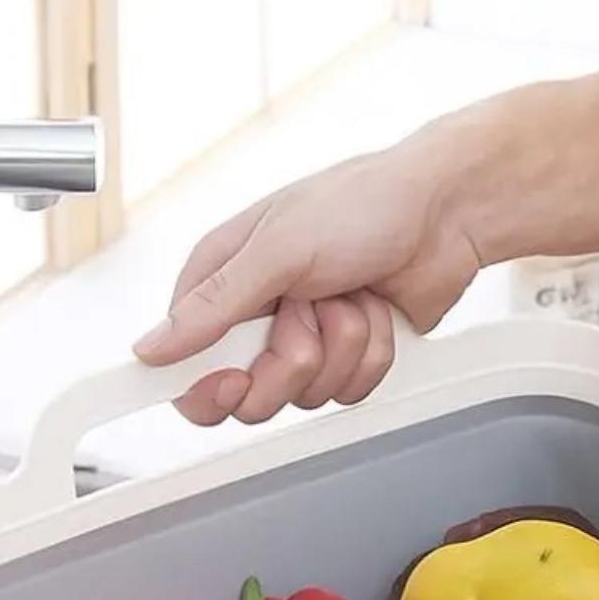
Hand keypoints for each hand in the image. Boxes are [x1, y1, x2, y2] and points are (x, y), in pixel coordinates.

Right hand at [134, 135, 483, 424]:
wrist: (446, 214)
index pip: (185, 363)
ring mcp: (308, 340)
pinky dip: (373, 353)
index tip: (232, 380)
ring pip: (307, 395)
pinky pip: (351, 391)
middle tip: (307, 318)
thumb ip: (214, 303)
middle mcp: (260, 315)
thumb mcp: (278, 247)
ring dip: (341, 347)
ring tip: (350, 296)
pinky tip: (376, 310)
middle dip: (291, 362)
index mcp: (225, 281)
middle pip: (250, 395)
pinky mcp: (350, 356)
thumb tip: (152, 346)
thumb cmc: (363, 204)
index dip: (205, 386)